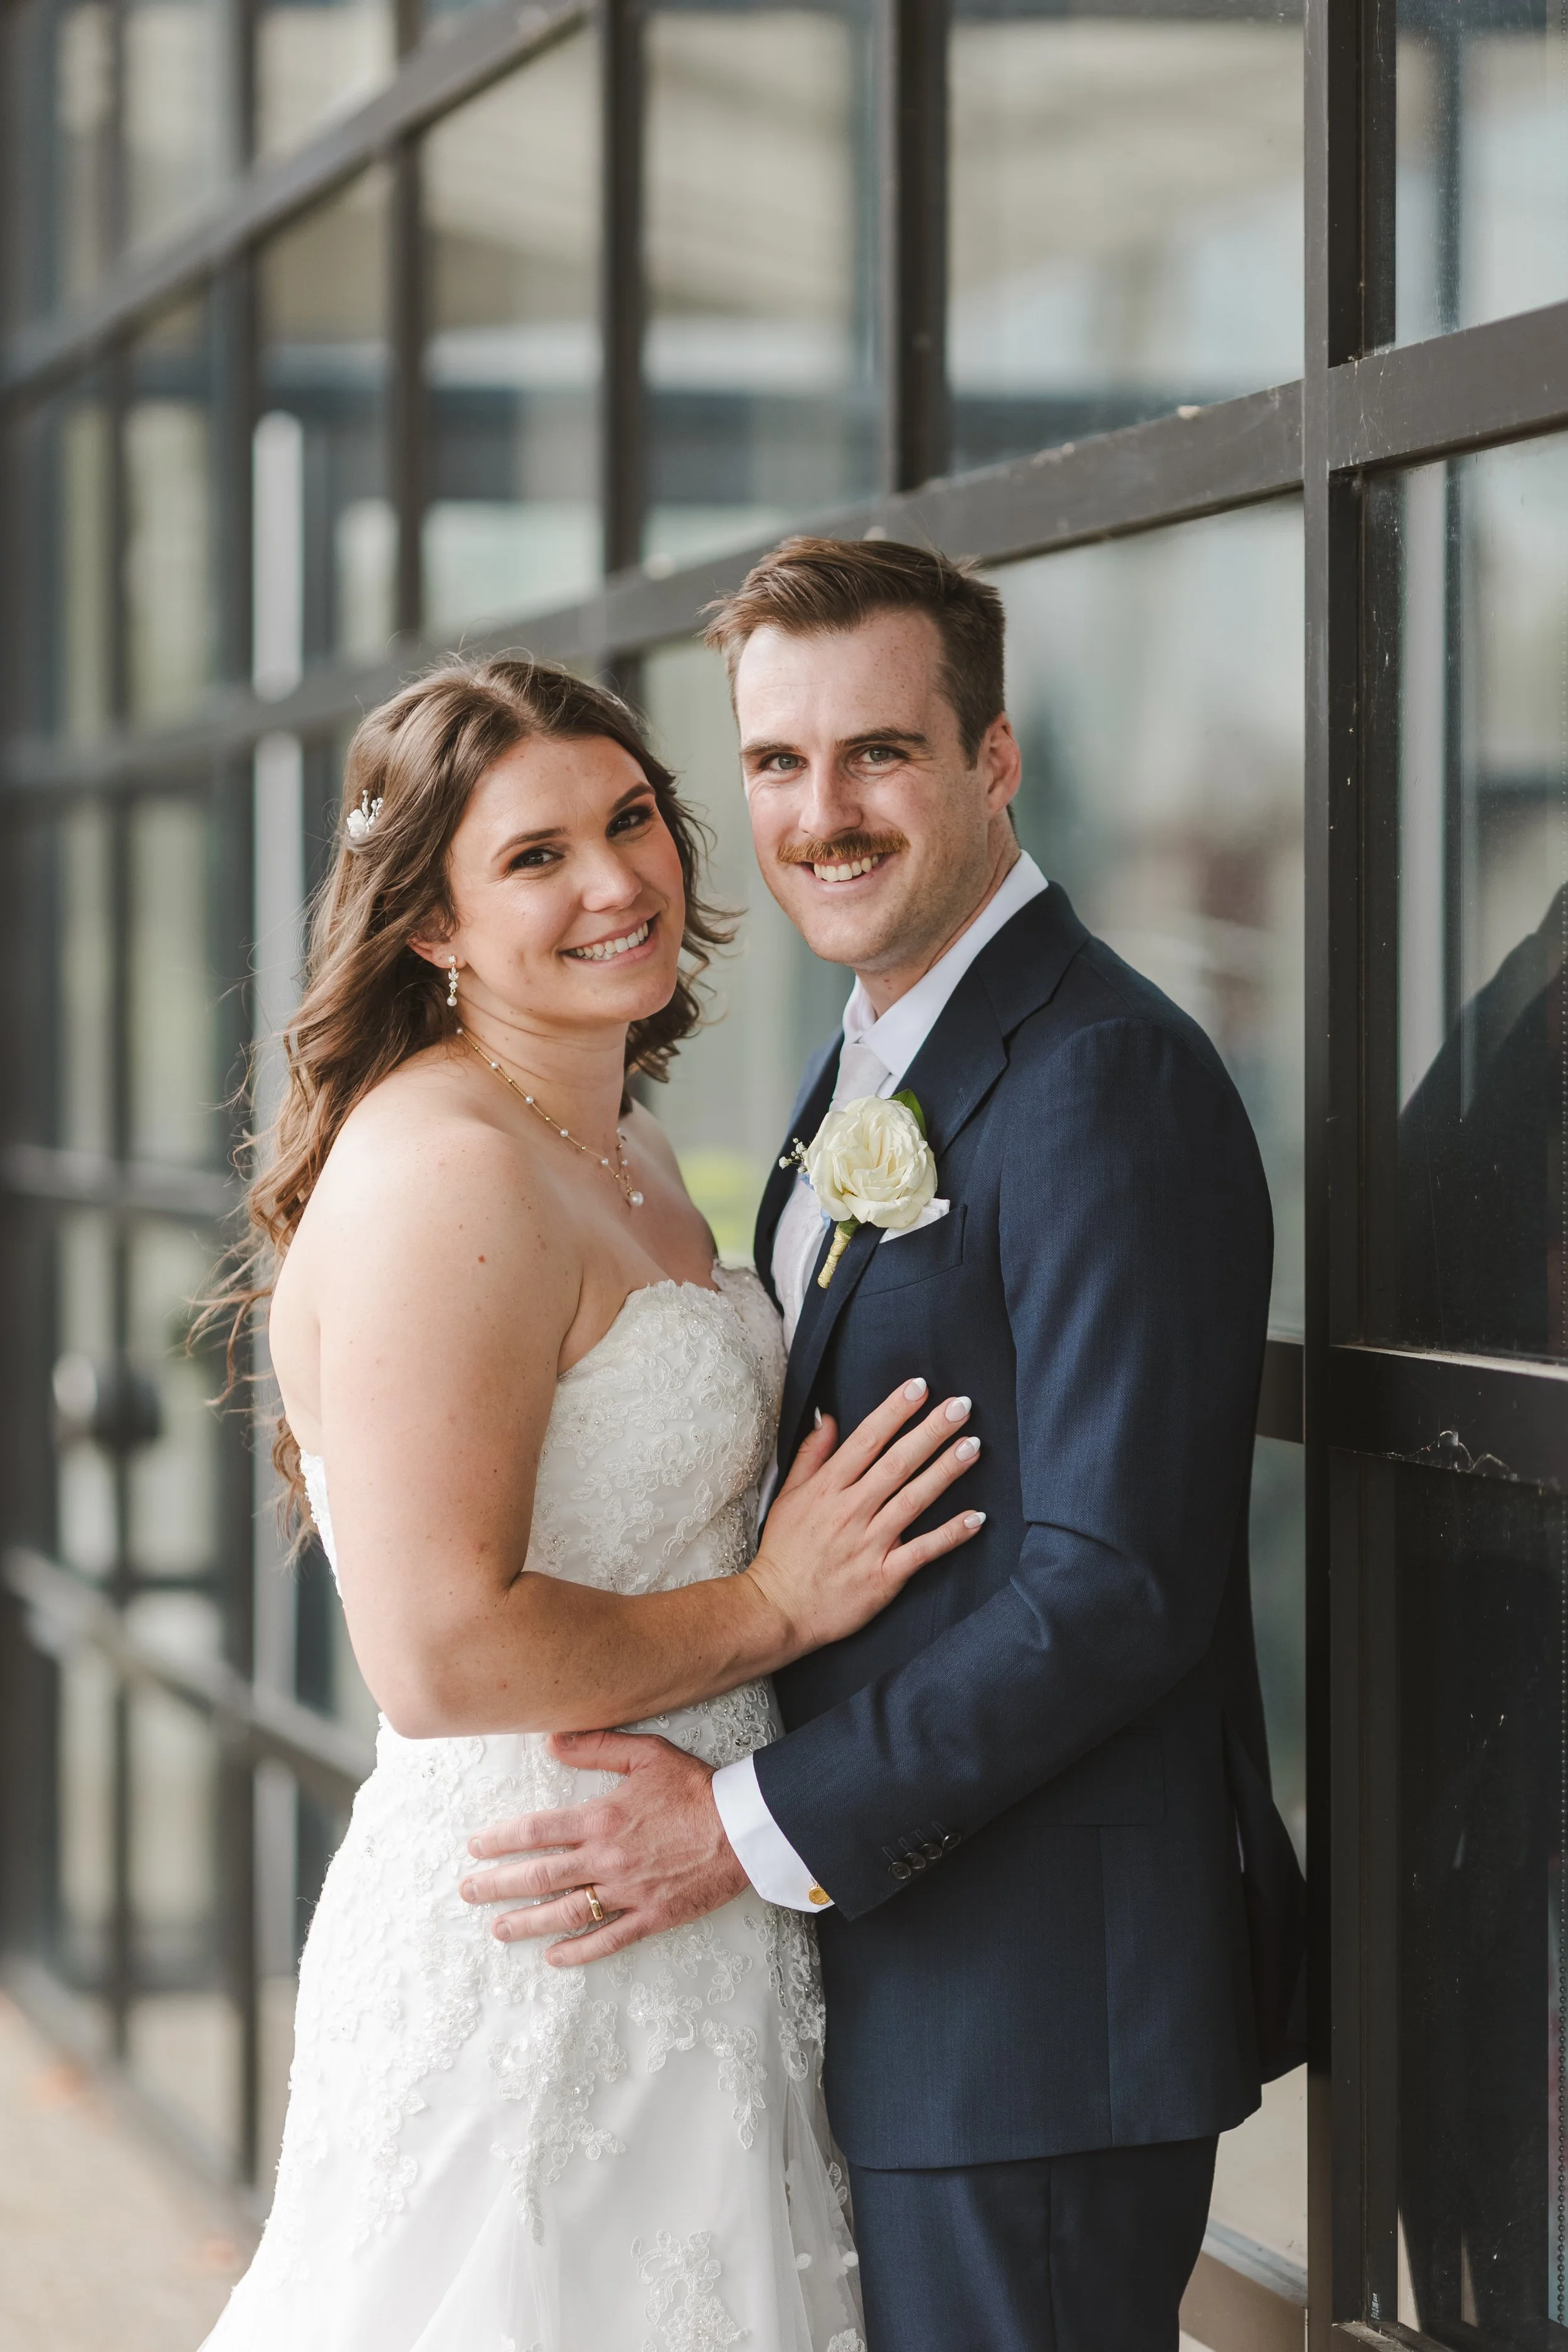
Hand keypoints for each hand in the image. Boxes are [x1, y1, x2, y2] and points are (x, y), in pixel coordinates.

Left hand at [459, 1728, 747, 1963]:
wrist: (744, 1828)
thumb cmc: (696, 1788)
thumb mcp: (646, 1753)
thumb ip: (596, 1746)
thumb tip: (551, 1740)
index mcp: (601, 1818)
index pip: (537, 1832)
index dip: (500, 1841)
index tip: (476, 1848)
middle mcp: (607, 1858)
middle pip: (540, 1876)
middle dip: (498, 1885)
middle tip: (469, 1893)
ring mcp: (628, 1892)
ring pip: (567, 1912)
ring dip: (528, 1923)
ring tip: (499, 1930)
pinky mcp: (652, 1916)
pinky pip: (609, 1939)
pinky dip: (579, 1951)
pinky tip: (555, 1957)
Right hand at [748, 1377, 983, 1658]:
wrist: (777, 1610)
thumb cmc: (784, 1552)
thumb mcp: (788, 1496)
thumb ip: (811, 1455)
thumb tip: (829, 1417)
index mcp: (827, 1488)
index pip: (867, 1440)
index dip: (894, 1411)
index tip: (919, 1387)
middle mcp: (850, 1510)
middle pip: (897, 1463)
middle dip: (931, 1432)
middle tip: (961, 1407)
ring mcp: (869, 1543)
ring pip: (914, 1499)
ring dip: (946, 1471)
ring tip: (974, 1446)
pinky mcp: (884, 1575)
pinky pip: (923, 1551)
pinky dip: (951, 1534)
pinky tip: (977, 1517)